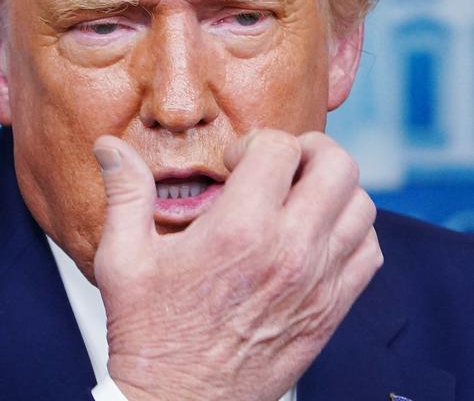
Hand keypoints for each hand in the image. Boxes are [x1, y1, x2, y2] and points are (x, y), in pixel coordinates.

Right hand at [93, 129, 382, 400]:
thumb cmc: (151, 336)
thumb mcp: (123, 259)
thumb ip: (125, 194)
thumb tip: (109, 148)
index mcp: (238, 231)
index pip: (279, 149)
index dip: (254, 143)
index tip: (234, 163)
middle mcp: (289, 252)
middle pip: (336, 167)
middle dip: (307, 150)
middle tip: (278, 164)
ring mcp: (318, 283)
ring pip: (362, 206)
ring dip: (332, 190)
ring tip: (297, 197)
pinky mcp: (330, 311)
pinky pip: (369, 253)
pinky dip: (351, 232)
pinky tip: (316, 235)